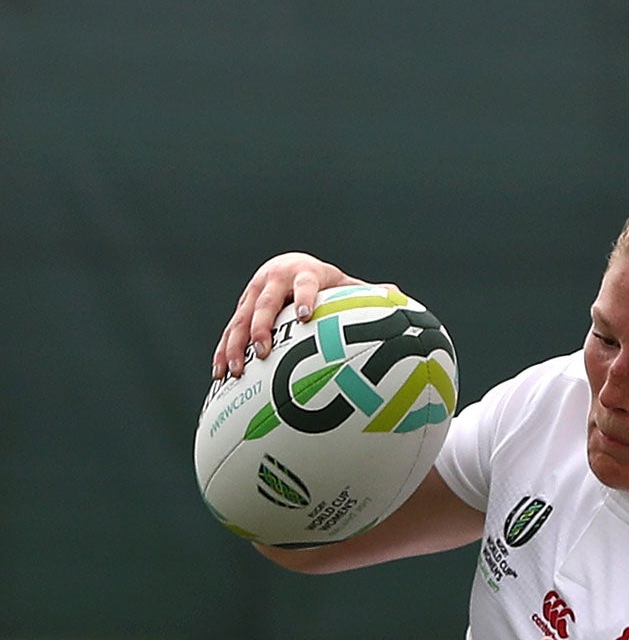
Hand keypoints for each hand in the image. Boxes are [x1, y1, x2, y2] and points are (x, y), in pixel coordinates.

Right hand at [212, 253, 373, 378]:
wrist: (288, 265)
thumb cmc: (324, 282)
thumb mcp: (344, 284)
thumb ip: (368, 292)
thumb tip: (398, 294)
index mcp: (303, 273)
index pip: (304, 285)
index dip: (303, 299)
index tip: (304, 316)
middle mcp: (274, 280)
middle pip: (265, 304)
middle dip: (262, 328)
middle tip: (264, 352)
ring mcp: (253, 294)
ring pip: (240, 319)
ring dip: (236, 345)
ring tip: (236, 372)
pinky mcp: (240, 308)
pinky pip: (228, 331)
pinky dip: (223, 351)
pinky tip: (220, 375)